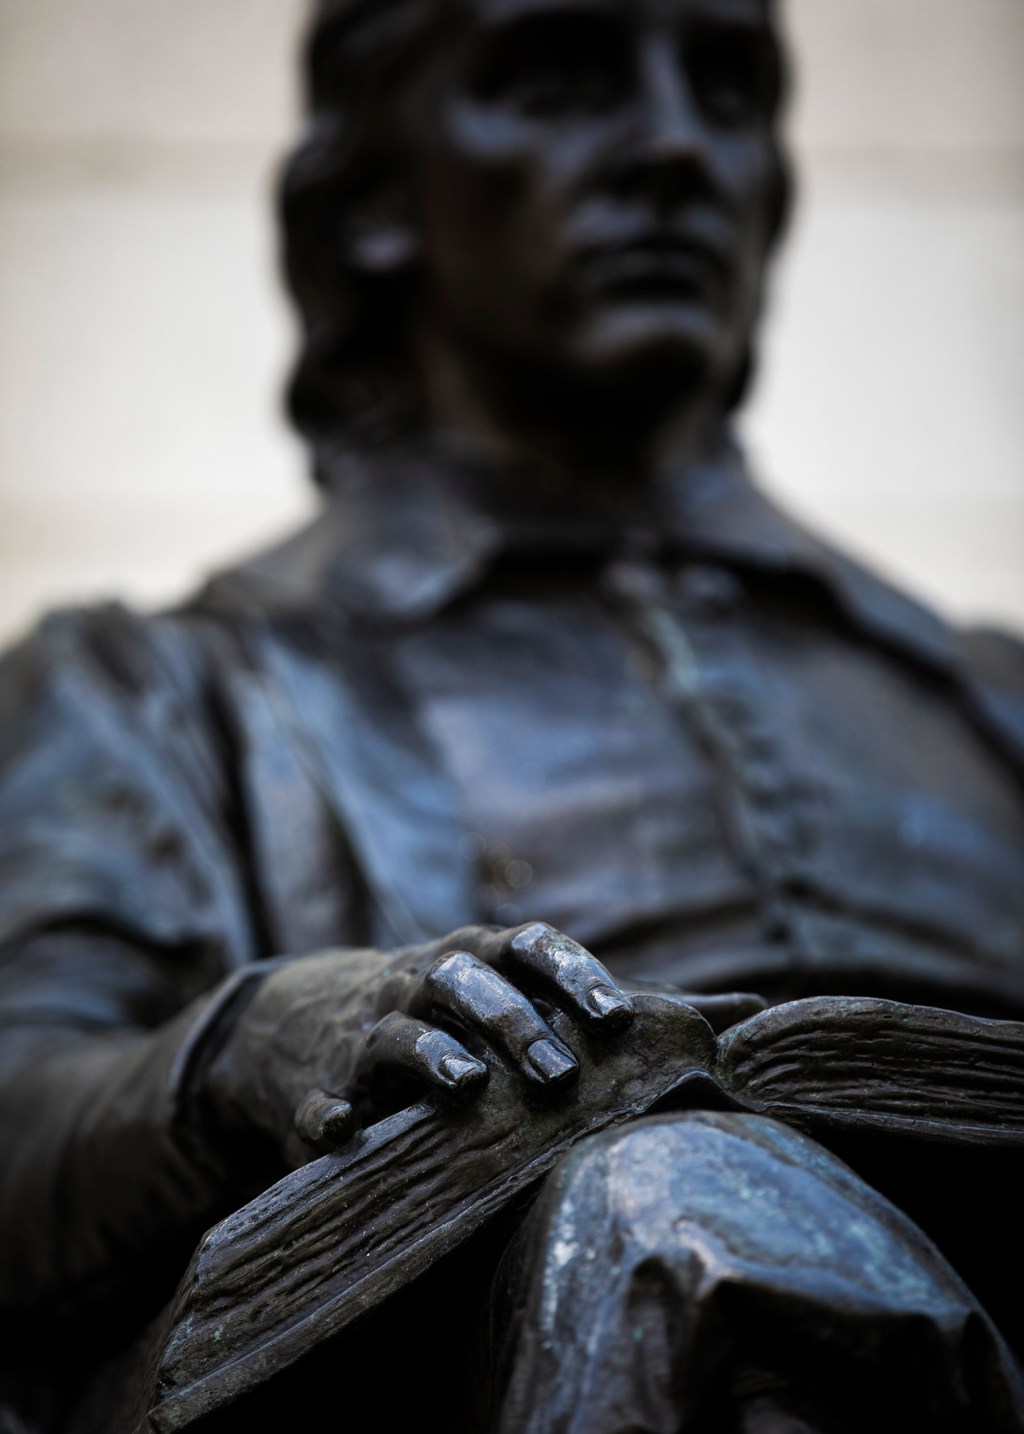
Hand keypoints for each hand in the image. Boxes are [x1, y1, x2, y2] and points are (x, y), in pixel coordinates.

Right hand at [197, 922, 634, 1168]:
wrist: (310, 1022)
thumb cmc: (451, 1013)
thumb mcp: (521, 994)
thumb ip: (618, 1008)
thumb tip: (744, 1013)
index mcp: (479, 957)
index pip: (527, 945)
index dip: (570, 973)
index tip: (616, 1018)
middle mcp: (424, 979)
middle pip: (466, 983)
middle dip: (513, 1023)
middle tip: (559, 1076)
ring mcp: (369, 1031)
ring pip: (398, 1030)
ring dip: (428, 1052)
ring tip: (465, 1086)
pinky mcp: (322, 1085)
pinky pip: (320, 1098)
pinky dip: (330, 1112)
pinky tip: (344, 1128)